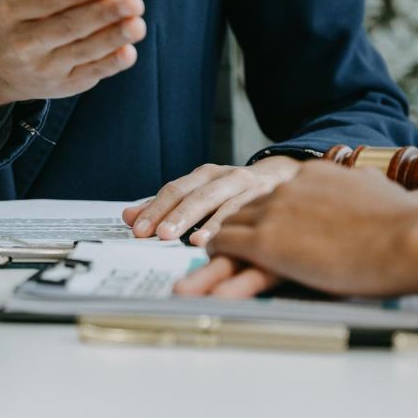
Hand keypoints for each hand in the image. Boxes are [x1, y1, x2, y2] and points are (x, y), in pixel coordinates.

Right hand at [0, 0, 145, 113]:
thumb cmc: (5, 16)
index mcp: (12, 11)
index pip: (46, 1)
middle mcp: (25, 42)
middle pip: (68, 27)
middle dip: (103, 14)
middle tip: (134, 2)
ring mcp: (43, 67)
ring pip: (82, 52)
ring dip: (112, 39)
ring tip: (137, 25)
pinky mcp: (60, 85)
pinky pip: (88, 74)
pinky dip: (109, 65)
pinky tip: (128, 51)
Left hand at [123, 156, 300, 243]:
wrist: (291, 176)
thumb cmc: (238, 191)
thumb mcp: (202, 193)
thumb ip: (167, 206)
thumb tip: (126, 217)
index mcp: (207, 175)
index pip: (175, 190)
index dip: (155, 209)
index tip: (137, 229)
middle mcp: (227, 177)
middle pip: (196, 194)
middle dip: (177, 215)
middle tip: (159, 235)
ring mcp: (251, 187)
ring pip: (224, 203)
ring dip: (207, 222)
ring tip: (191, 241)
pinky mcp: (272, 200)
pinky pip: (251, 215)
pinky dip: (236, 227)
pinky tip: (224, 242)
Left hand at [173, 162, 417, 299]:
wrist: (412, 235)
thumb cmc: (408, 226)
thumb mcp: (374, 198)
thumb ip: (356, 196)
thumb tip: (364, 199)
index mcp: (310, 176)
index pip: (266, 194)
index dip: (248, 211)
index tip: (232, 223)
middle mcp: (285, 187)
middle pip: (237, 207)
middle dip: (212, 224)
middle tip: (183, 233)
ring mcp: (273, 212)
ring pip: (225, 228)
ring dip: (207, 246)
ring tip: (187, 261)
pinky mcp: (268, 240)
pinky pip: (227, 248)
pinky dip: (212, 260)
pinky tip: (200, 273)